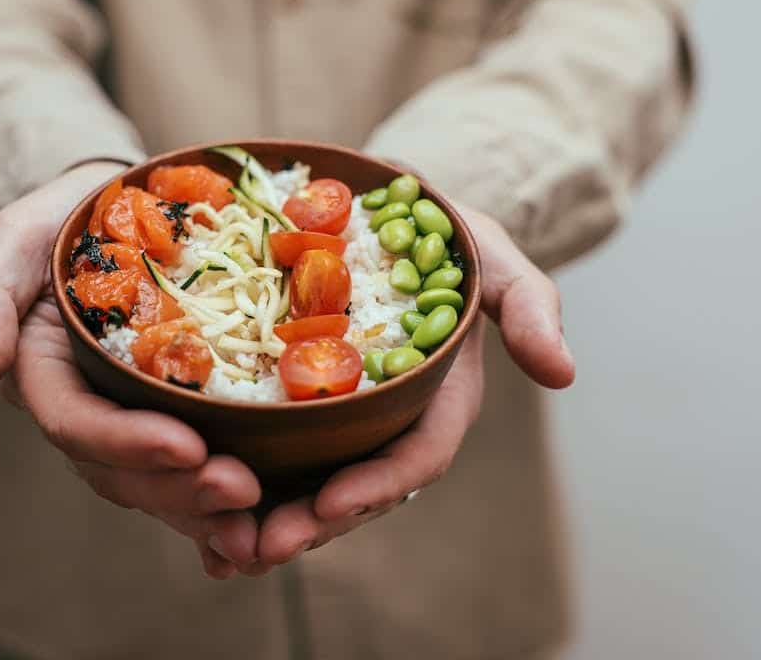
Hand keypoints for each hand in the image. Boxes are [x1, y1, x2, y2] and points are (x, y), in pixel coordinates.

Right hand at [0, 163, 263, 578]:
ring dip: (209, 509)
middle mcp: (88, 410)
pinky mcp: (180, 413)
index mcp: (45, 377)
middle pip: (124, 470)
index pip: (76, 424)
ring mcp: (133, 418)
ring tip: (262, 518)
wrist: (118, 206)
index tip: (187, 445)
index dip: (126, 443)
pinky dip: (229, 498)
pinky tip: (273, 513)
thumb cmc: (63, 218)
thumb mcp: (13, 241)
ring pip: (164, 482)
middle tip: (242, 490)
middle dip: (180, 488)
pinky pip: (200, 464)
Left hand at [249, 208, 574, 569]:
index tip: (331, 502)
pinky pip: (273, 454)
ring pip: (309, 484)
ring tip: (222, 545)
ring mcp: (343, 419)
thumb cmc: (447, 238)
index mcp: (439, 401)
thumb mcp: (492, 257)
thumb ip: (529, 306)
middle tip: (258, 545)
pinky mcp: (299, 404)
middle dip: (311, 522)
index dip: (377, 486)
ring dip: (268, 519)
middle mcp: (389, 422)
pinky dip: (240, 487)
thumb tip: (563, 373)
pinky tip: (197, 512)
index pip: (416, 458)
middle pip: (354, 488)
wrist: (390, 214)